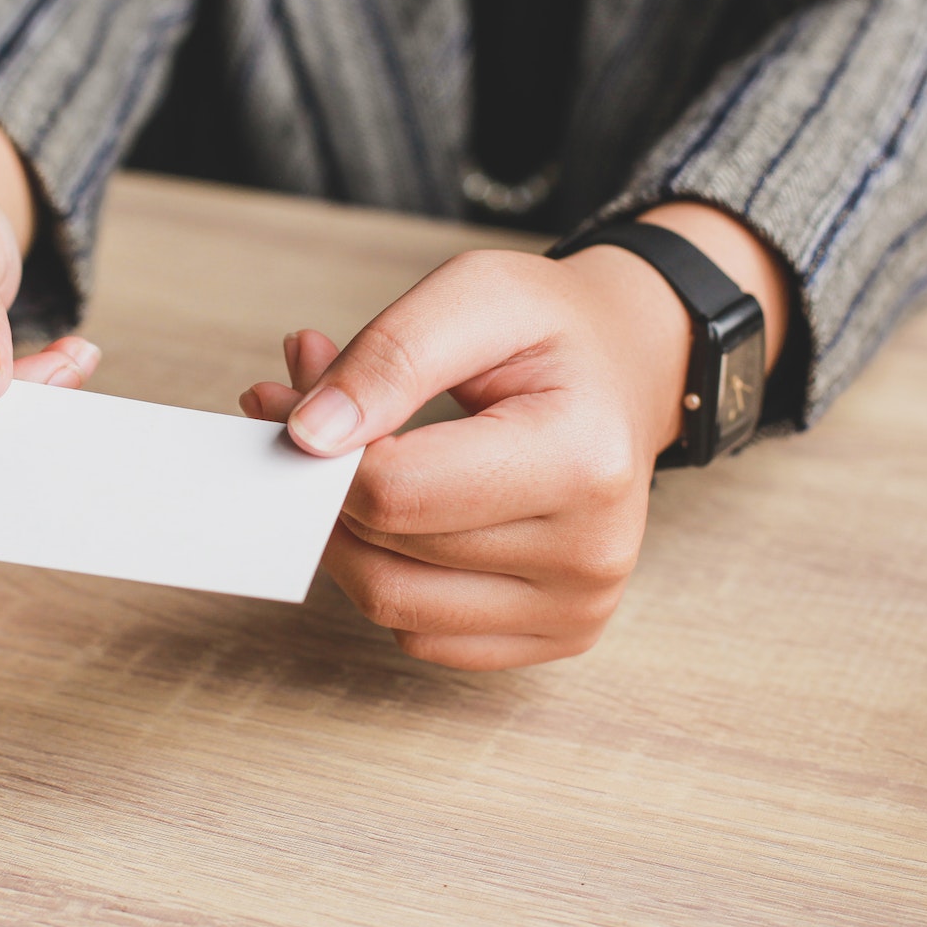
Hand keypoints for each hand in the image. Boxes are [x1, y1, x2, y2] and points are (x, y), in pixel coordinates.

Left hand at [242, 204, 787, 670]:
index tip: (299, 398)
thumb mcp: (476, 291)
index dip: (325, 451)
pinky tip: (402, 511)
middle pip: (386, 552)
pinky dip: (390, 574)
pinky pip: (420, 635)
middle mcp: (591, 551)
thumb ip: (390, 357)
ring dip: (344, 535)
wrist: (627, 370)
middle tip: (311, 413)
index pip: (396, 492)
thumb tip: (307, 435)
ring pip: (390, 604)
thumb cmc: (552, 330)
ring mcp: (578, 606)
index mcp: (582, 459)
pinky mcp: (558, 635)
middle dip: (325, 485)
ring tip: (350, 459)